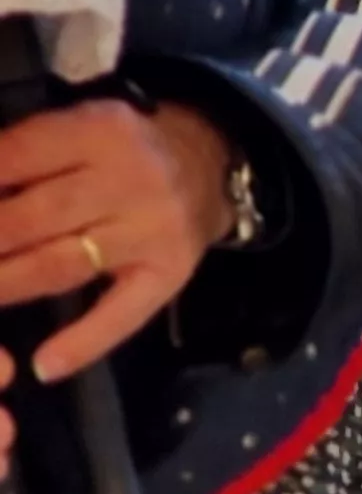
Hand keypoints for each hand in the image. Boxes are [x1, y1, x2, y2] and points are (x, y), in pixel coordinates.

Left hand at [0, 97, 235, 380]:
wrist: (210, 162)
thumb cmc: (122, 147)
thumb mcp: (75, 128)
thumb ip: (22, 153)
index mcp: (98, 131)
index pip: (15, 157)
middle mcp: (133, 179)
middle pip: (34, 216)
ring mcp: (154, 231)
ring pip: (64, 266)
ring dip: (6, 286)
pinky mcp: (171, 273)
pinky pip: (125, 314)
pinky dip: (84, 343)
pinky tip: (46, 366)